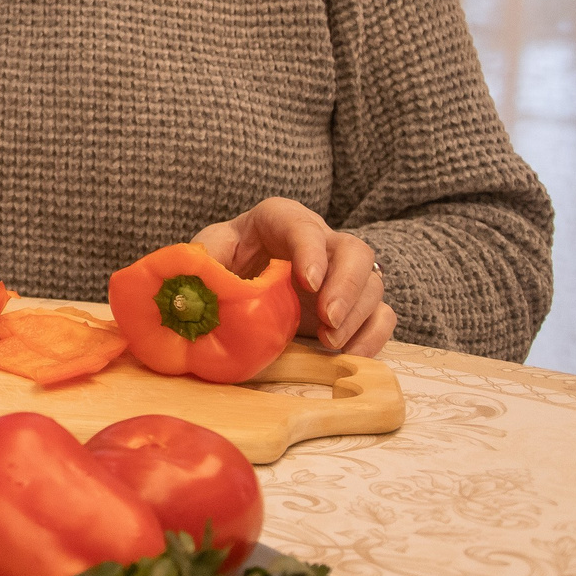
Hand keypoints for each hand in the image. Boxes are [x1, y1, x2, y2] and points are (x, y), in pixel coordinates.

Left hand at [193, 197, 395, 356]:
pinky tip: (350, 355)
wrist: (239, 278)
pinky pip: (380, 315)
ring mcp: (341, 273)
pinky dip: (372, 336)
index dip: (310, 252)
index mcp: (281, 220)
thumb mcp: (209, 252)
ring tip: (330, 343)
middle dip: (346, 286)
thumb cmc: (225, 257)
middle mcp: (321, 242)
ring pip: (372, 283)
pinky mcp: (353, 305)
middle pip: (355, 252)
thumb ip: (203, 261)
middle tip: (328, 318)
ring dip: (357, 315)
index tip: (307, 282)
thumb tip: (195, 285)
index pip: (303, 227)